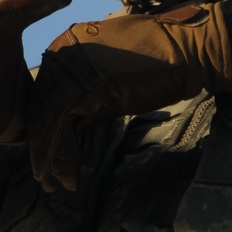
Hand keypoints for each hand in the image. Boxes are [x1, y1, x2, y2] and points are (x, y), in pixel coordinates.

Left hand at [29, 1, 231, 188]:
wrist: (191, 49)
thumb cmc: (163, 66)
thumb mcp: (116, 85)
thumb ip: (91, 104)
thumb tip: (72, 129)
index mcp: (69, 46)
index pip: (47, 93)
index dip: (45, 129)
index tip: (51, 159)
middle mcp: (63, 51)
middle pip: (41, 106)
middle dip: (42, 146)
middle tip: (46, 178)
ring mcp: (72, 65)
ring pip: (45, 118)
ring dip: (48, 156)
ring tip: (54, 184)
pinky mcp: (85, 83)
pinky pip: (59, 123)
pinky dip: (59, 154)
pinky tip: (66, 176)